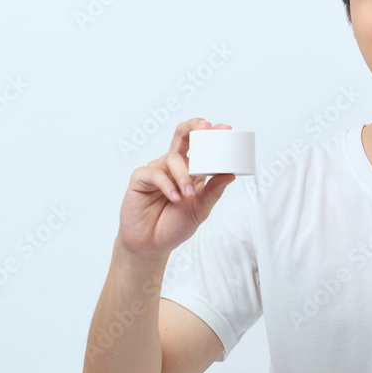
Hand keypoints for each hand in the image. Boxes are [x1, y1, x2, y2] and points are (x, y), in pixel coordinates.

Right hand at [116, 118, 235, 258]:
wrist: (153, 245)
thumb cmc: (176, 225)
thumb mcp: (201, 209)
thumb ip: (213, 192)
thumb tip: (230, 174)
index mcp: (192, 170)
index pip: (201, 145)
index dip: (211, 133)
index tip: (226, 128)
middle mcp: (174, 166)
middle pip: (182, 136)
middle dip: (193, 127)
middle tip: (205, 128)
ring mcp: (157, 171)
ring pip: (172, 158)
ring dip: (183, 175)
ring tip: (189, 195)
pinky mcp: (140, 179)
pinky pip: (154, 173)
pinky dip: (166, 184)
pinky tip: (174, 198)